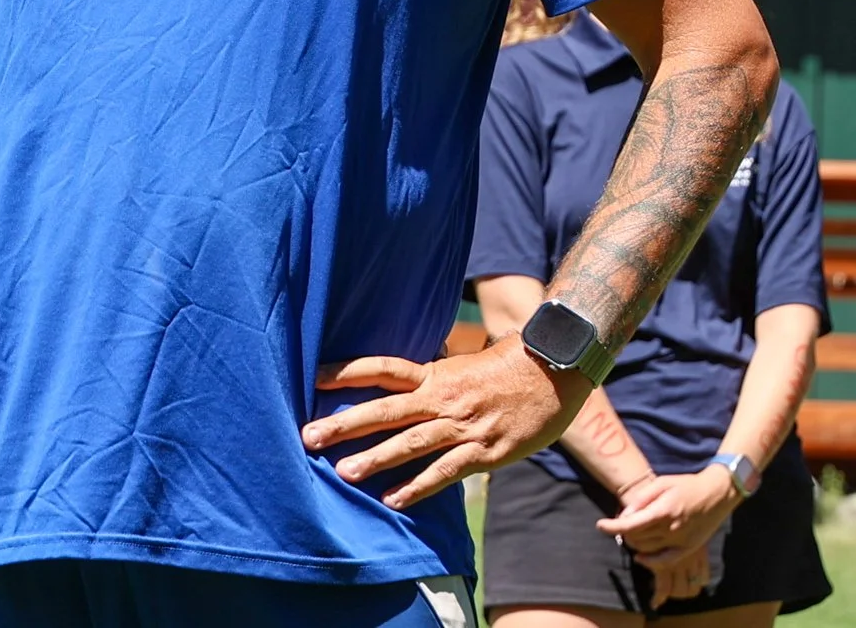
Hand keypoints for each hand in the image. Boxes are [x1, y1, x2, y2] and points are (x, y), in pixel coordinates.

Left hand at [301, 333, 588, 508]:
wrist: (555, 371)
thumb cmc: (508, 366)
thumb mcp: (464, 364)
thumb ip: (434, 376)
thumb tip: (405, 380)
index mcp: (434, 374)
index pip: (382, 369)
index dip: (348, 372)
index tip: (314, 378)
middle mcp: (442, 399)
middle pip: (385, 410)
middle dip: (345, 423)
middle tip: (309, 436)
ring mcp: (463, 426)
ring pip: (411, 443)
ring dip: (376, 458)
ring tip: (343, 472)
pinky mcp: (485, 452)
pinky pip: (446, 472)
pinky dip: (419, 487)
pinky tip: (394, 500)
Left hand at [600, 466, 735, 604]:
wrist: (717, 494)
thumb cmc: (686, 485)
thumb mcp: (661, 483)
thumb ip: (641, 499)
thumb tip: (624, 515)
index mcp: (663, 510)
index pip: (630, 525)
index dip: (611, 527)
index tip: (600, 525)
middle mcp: (671, 529)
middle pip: (636, 538)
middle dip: (623, 531)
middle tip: (624, 522)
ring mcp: (681, 541)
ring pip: (646, 549)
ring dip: (635, 542)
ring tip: (635, 531)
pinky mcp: (689, 548)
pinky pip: (665, 561)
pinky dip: (650, 561)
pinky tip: (641, 556)